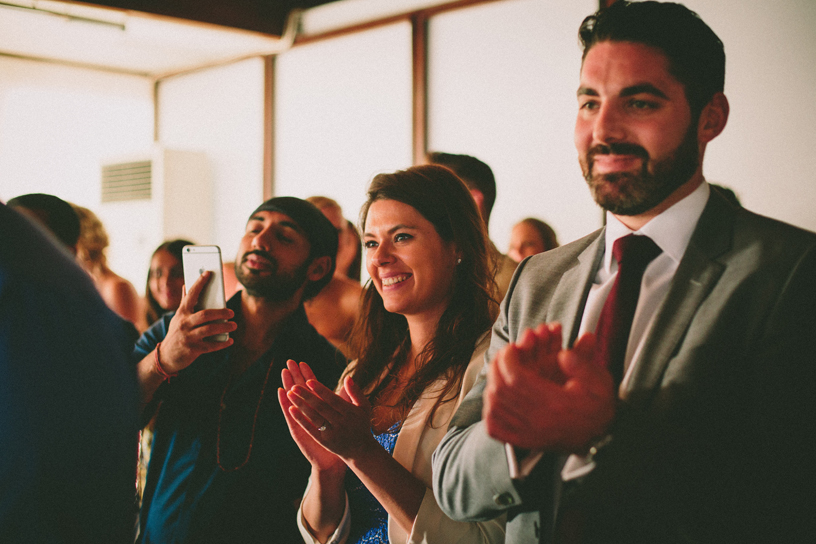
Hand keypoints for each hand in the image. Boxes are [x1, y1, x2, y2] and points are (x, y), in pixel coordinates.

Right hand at [158, 272, 236, 372]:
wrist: (166, 357)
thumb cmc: (176, 333)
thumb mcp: (177, 317)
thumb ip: (184, 302)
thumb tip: (185, 285)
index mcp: (182, 313)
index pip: (191, 295)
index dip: (199, 283)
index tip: (209, 273)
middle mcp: (184, 324)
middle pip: (205, 314)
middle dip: (220, 312)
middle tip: (232, 312)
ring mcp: (188, 337)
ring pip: (209, 330)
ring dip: (224, 327)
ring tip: (234, 325)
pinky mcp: (193, 350)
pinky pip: (211, 346)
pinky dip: (222, 343)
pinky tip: (230, 340)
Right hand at [278, 360, 345, 473]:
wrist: (336, 459)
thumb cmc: (341, 436)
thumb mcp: (345, 414)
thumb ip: (346, 398)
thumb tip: (349, 380)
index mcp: (320, 407)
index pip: (312, 387)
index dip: (307, 374)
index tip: (302, 361)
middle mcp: (309, 412)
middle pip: (300, 390)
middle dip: (295, 375)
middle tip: (289, 362)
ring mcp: (303, 420)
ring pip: (293, 399)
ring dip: (288, 385)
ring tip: (284, 373)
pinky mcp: (299, 430)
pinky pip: (291, 414)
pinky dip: (285, 404)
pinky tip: (282, 393)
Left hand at [286, 372, 376, 462]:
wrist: (360, 450)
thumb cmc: (361, 424)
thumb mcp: (364, 407)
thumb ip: (355, 392)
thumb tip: (347, 377)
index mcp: (350, 412)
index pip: (332, 399)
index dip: (321, 390)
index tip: (309, 381)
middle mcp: (341, 422)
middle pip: (321, 407)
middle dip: (306, 396)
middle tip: (294, 386)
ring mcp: (332, 433)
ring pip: (314, 417)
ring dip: (301, 405)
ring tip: (289, 394)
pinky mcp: (324, 441)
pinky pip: (310, 429)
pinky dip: (301, 419)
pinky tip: (291, 410)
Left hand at [484, 330, 615, 452]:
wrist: (601, 440)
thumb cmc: (598, 408)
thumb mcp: (600, 382)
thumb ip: (582, 364)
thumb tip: (563, 354)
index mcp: (555, 404)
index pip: (517, 379)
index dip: (509, 359)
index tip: (511, 348)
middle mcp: (538, 421)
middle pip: (501, 391)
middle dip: (497, 368)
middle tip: (502, 356)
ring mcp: (528, 434)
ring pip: (494, 408)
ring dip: (491, 385)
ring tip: (497, 372)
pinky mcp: (524, 442)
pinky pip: (495, 428)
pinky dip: (489, 411)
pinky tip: (494, 399)